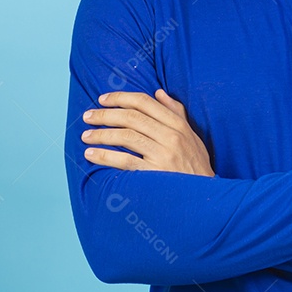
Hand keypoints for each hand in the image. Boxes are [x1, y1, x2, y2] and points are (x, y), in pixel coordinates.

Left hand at [81, 89, 214, 175]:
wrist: (206, 198)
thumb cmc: (196, 166)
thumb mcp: (192, 136)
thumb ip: (176, 113)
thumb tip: (159, 93)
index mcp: (178, 125)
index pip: (145, 103)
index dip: (121, 98)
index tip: (102, 99)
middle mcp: (171, 137)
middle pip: (131, 117)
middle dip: (105, 115)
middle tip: (88, 116)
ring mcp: (163, 155)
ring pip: (125, 136)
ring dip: (101, 135)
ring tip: (86, 136)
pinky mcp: (154, 174)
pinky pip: (124, 161)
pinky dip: (105, 156)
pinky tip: (92, 154)